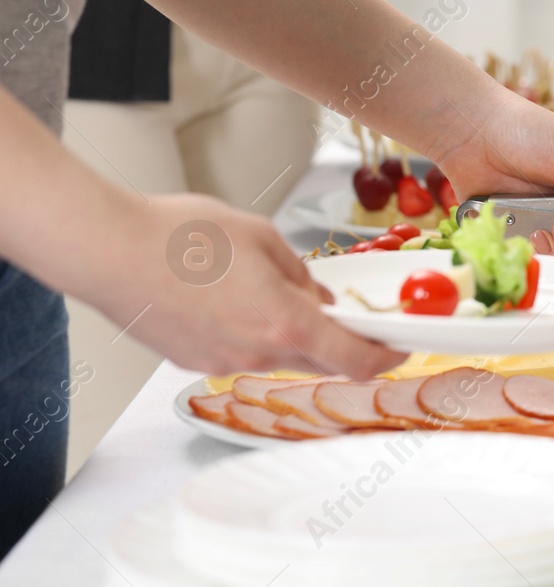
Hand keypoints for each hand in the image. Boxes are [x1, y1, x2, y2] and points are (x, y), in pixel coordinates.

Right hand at [78, 194, 405, 376]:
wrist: (108, 251)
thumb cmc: (180, 235)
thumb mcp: (262, 237)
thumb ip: (301, 273)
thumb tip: (321, 296)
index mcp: (285, 323)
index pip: (354, 359)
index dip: (385, 358)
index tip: (399, 349)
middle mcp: (255, 353)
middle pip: (317, 360)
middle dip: (338, 341)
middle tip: (346, 314)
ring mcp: (220, 362)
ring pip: (276, 356)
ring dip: (290, 334)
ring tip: (272, 290)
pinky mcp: (191, 361)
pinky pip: (239, 352)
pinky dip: (251, 333)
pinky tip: (232, 299)